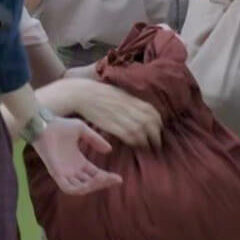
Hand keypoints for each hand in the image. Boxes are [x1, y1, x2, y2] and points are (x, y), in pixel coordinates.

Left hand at [32, 116, 122, 194]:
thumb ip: (95, 140)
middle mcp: (71, 170)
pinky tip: (91, 181)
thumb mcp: (82, 130)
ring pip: (81, 189)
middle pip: (90, 183)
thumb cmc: (60, 125)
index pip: (94, 175)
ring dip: (93, 186)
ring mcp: (64, 173)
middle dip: (103, 183)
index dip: (106, 178)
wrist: (44, 124)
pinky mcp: (56, 174)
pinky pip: (69, 188)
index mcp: (78, 162)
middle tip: (114, 179)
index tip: (119, 178)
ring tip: (103, 178)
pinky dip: (80, 188)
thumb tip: (109, 150)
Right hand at [38, 77, 162, 147]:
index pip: (151, 111)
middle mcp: (127, 106)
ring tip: (149, 147)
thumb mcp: (117, 92)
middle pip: (149, 121)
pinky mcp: (110, 124)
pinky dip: (134, 141)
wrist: (80, 94)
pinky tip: (135, 145)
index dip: (158, 122)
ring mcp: (119, 115)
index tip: (159, 129)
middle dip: (156, 134)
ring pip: (140, 129)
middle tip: (157, 143)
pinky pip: (127, 134)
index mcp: (129, 98)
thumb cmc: (97, 93)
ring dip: (147, 140)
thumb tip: (140, 109)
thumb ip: (129, 101)